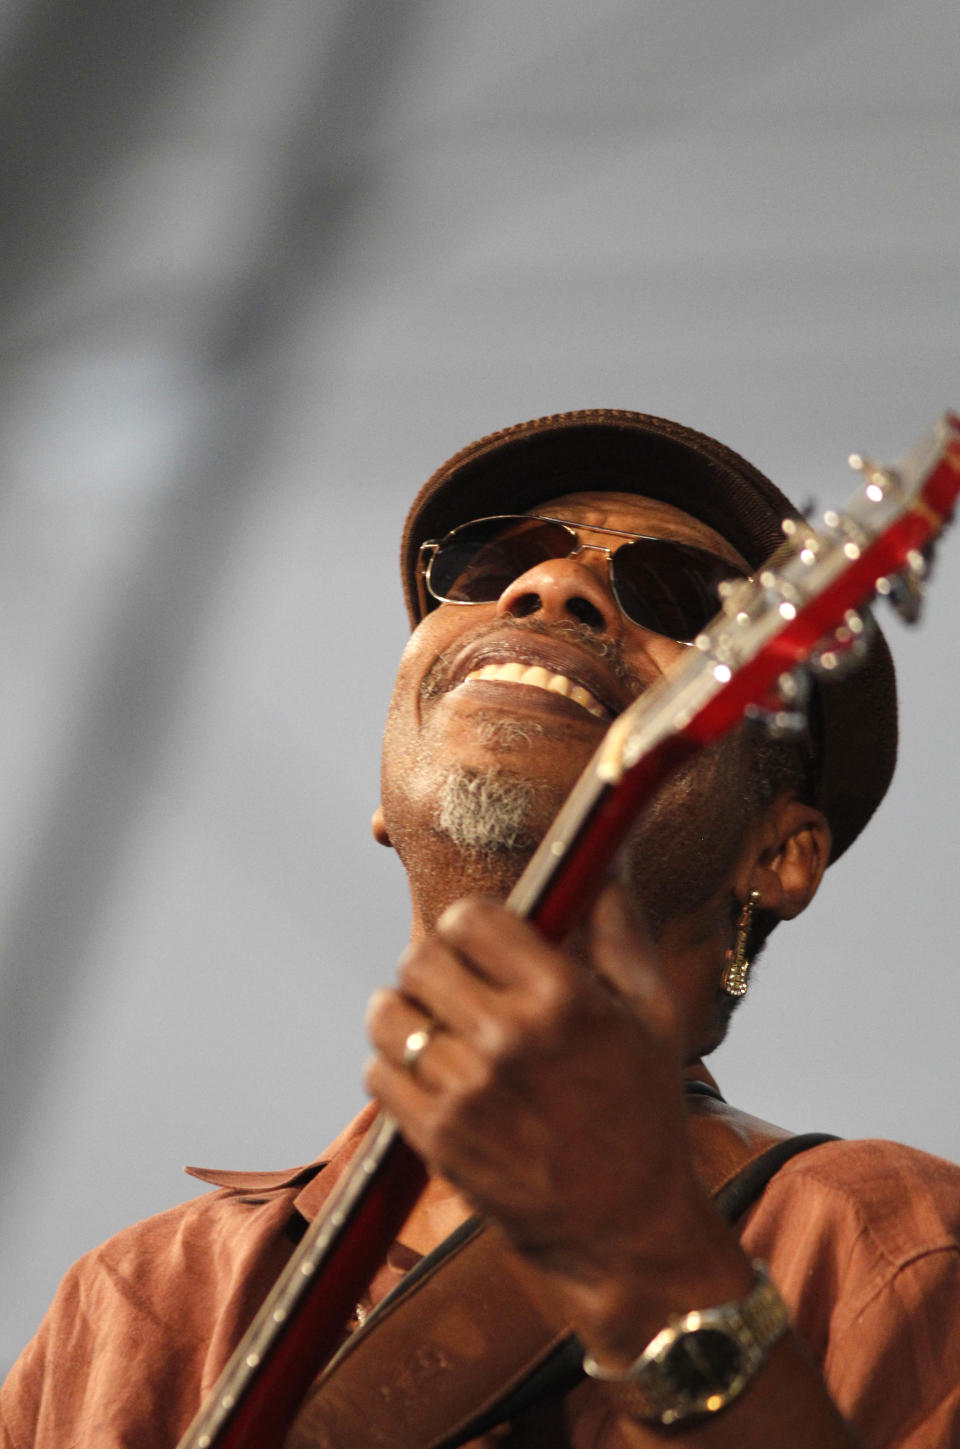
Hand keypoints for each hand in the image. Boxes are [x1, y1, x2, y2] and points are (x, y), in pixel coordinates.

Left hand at [365, 883, 715, 1299]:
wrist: (625, 1229)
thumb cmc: (643, 1111)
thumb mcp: (652, 1012)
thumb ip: (619, 926)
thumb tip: (605, 857)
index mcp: (563, 999)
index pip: (471, 918)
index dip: (474, 924)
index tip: (485, 941)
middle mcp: (509, 1040)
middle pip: (419, 958)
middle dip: (436, 965)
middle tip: (459, 986)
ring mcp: (466, 1093)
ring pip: (387, 1013)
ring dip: (406, 1014)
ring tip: (440, 1029)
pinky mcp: (436, 1141)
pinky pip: (376, 1073)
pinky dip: (394, 1068)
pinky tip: (433, 1075)